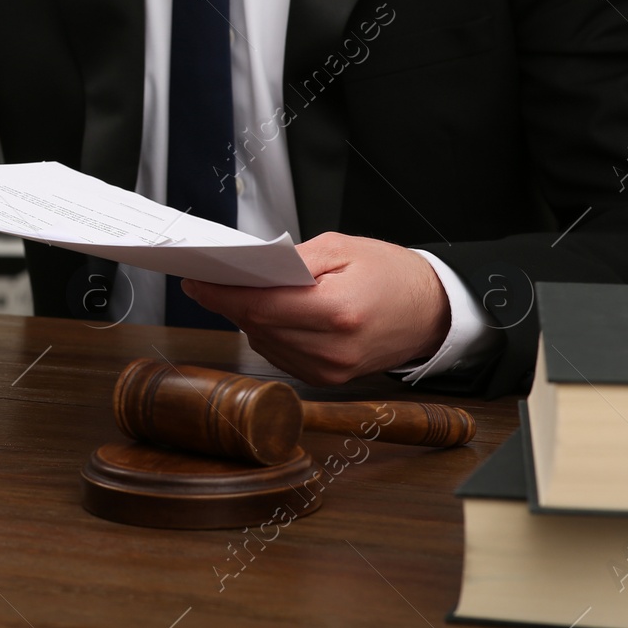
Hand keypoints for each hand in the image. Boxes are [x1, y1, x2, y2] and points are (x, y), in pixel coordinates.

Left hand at [179, 232, 450, 384]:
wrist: (433, 312)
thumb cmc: (393, 275)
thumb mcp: (343, 247)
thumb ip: (291, 259)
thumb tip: (248, 269)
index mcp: (338, 312)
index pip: (260, 306)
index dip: (221, 294)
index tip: (195, 281)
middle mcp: (333, 349)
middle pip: (257, 326)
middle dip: (229, 302)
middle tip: (209, 279)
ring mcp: (330, 370)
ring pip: (264, 343)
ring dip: (247, 318)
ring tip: (238, 292)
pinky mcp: (329, 379)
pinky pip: (281, 355)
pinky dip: (268, 333)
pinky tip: (269, 314)